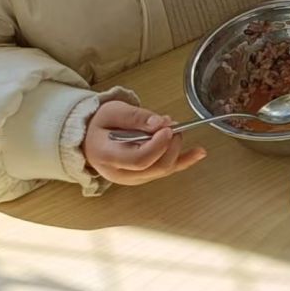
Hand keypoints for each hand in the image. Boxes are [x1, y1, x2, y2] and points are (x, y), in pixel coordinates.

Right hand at [82, 100, 206, 185]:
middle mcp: (120, 174)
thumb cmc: (99, 124)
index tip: (168, 129)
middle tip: (172, 126)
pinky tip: (200, 152)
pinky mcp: (143, 176)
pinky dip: (185, 161)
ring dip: (176, 149)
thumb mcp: (112, 111)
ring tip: (176, 129)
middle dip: (171, 145)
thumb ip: (136, 117)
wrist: (89, 139)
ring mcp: (133, 178)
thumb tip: (160, 123)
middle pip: (156, 167)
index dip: (158, 145)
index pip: (139, 159)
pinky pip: (167, 171)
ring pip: (163, 169)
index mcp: (107, 156)